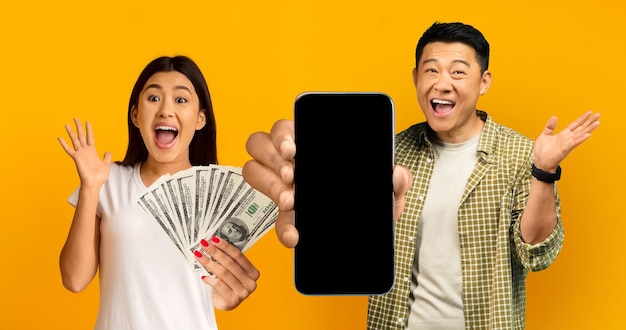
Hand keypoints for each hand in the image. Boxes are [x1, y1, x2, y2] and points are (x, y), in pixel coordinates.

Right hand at [58, 118, 111, 188]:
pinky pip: (69, 149)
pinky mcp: (76, 158)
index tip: (87, 121)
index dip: (89, 130)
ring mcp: (80, 154)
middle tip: (75, 118)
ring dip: (70, 132)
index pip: (90, 138)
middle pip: (81, 136)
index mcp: (92, 152)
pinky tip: (59, 138)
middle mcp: (85, 151)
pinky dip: (64, 144)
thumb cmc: (99, 177)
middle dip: (78, 127)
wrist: (94, 183)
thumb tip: (108, 151)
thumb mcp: (106, 164)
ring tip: (66, 124)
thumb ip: (106, 157)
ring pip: (74, 140)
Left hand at [194, 236, 258, 310]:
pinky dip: (210, 279)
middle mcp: (251, 283)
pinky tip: (203, 276)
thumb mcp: (231, 272)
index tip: (214, 239)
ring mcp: (243, 293)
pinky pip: (219, 285)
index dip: (225, 246)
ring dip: (209, 263)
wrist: (224, 303)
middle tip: (204, 244)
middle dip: (215, 252)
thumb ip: (228, 260)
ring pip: (223, 273)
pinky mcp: (232, 301)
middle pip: (230, 263)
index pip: (239, 256)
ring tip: (199, 256)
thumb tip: (214, 243)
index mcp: (253, 273)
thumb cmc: (228, 285)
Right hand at [242, 119, 412, 247]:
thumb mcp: (388, 193)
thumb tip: (397, 173)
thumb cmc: (372, 204)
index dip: (282, 135)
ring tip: (290, 200)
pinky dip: (282, 228)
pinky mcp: (287, 218)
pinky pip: (273, 220)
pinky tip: (296, 234)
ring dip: (268, 184)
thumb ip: (397, 182)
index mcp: (313, 147)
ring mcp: (284, 189)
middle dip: (272, 157)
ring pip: (253, 172)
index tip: (293, 149)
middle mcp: (291, 163)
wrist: (367, 239)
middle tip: (292, 175)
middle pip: (260, 144)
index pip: (286, 129)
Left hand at [534, 111, 600, 171]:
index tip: (589, 112)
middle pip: (581, 128)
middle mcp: (567, 139)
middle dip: (589, 121)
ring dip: (589, 129)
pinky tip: (588, 135)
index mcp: (563, 135)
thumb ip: (550, 127)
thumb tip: (554, 117)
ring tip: (597, 123)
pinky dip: (580, 139)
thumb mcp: (544, 135)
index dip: (582, 118)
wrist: (540, 163)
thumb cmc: (542, 152)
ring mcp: (567, 144)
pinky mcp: (565, 149)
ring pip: (580, 134)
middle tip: (598, 114)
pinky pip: (574, 143)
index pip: (575, 125)